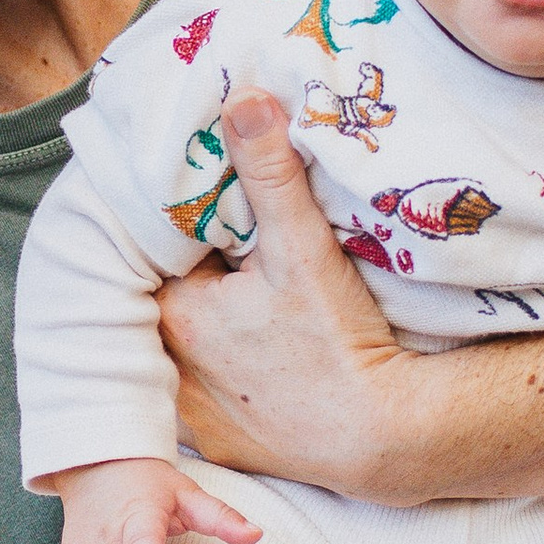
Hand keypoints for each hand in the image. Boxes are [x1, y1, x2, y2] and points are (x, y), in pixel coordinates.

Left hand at [158, 92, 410, 488]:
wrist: (384, 439)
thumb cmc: (340, 346)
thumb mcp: (303, 250)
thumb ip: (269, 174)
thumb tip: (243, 100)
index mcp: (174, 312)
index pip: (159, 252)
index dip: (184, 225)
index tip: (212, 206)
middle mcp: (167, 366)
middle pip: (168, 299)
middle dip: (192, 272)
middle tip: (231, 249)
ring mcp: (190, 412)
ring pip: (181, 347)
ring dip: (203, 324)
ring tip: (241, 301)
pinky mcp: (217, 443)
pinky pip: (201, 395)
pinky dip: (215, 374)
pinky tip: (248, 358)